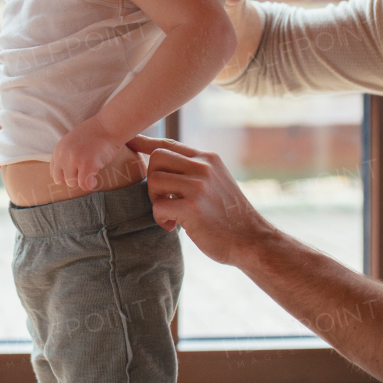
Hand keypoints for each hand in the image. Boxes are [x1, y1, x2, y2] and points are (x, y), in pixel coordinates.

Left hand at [50, 120, 123, 190]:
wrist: (109, 126)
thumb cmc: (95, 134)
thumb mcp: (72, 142)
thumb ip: (66, 155)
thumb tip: (67, 174)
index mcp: (59, 149)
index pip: (54, 172)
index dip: (65, 176)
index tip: (75, 173)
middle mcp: (63, 155)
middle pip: (60, 180)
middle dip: (72, 180)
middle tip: (83, 174)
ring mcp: (75, 159)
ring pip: (72, 183)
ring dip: (82, 181)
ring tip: (91, 173)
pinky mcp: (87, 164)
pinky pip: (84, 184)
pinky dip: (90, 185)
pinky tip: (95, 180)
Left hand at [127, 135, 271, 265]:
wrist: (252, 240)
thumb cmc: (229, 215)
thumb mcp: (216, 181)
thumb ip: (193, 171)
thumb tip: (160, 164)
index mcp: (208, 158)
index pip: (169, 144)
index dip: (145, 142)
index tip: (130, 141)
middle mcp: (203, 167)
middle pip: (156, 159)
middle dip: (152, 180)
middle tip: (163, 200)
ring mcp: (198, 186)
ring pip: (154, 181)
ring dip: (155, 200)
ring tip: (170, 214)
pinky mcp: (192, 208)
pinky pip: (158, 207)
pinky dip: (160, 219)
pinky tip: (174, 226)